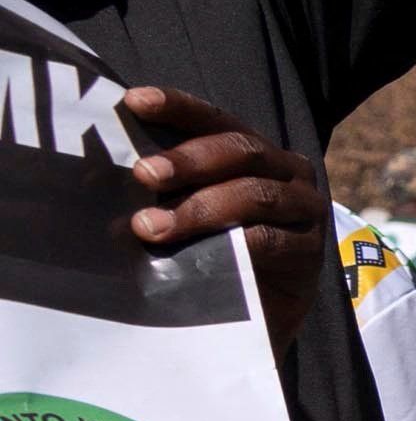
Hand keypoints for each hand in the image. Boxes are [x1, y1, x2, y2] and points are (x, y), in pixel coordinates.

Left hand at [120, 88, 329, 342]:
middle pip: (242, 151)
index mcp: (257, 153)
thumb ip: (166, 189)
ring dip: (200, 207)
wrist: (255, 319)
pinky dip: (233, 243)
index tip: (134, 101)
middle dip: (188, 160)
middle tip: (143, 175)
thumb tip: (98, 173)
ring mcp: (305, 212)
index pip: (218, 120)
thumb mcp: (187, 211)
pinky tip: (200, 254)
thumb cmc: (214, 255)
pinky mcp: (311, 255)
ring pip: (256, 194)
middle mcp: (288, 174)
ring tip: (150, 227)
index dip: (179, 107)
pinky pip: (271, 241)